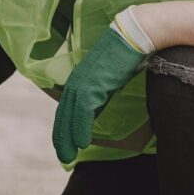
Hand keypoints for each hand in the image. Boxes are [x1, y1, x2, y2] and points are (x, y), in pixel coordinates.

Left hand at [52, 26, 147, 163]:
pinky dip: (80, 129)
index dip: (63, 128)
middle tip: (63, 157)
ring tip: (68, 155)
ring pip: (69, 117)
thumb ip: (98, 95)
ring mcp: (81, 85)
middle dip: (62, 138)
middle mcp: (75, 84)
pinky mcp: (91, 86)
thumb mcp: (107, 80)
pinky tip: (81, 143)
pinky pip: (82, 113)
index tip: (64, 144)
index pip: (65, 110)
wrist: (132, 37)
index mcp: (77, 82)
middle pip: (63, 116)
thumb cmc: (124, 56)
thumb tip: (96, 111)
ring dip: (68, 138)